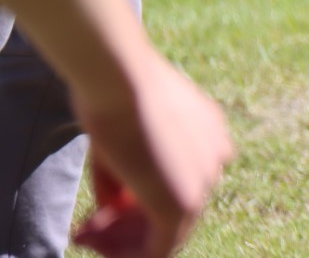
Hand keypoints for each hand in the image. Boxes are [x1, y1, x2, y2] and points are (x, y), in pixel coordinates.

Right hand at [69, 50, 232, 257]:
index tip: (102, 206)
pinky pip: (160, 247)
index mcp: (209, 134)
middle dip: (127, 224)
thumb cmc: (112, 94)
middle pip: (175, 209)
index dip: (137, 200)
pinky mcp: (184, 202)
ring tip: (83, 234)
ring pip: (166, 232)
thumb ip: (124, 177)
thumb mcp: (122, 135)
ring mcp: (204, 181)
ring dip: (121, 241)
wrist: (120, 78)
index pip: (179, 181)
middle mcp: (215, 158)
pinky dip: (126, 251)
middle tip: (87, 228)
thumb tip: (112, 211)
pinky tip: (91, 240)